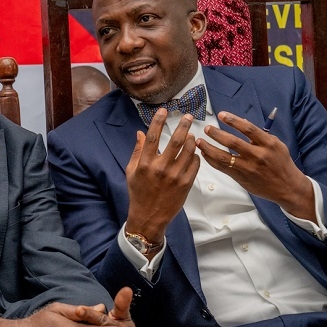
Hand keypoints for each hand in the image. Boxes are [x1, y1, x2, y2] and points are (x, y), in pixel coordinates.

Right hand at [125, 110, 199, 241]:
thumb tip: (140, 133)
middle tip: (189, 116)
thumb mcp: (131, 171)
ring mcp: (175, 176)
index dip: (158, 121)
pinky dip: (195, 155)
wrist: (149, 216)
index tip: (164, 110)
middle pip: (175, 141)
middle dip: (183, 125)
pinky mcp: (186, 184)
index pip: (152, 137)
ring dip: (192, 139)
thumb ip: (137, 151)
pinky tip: (194, 152)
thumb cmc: (138, 193)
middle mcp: (160, 168)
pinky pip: (194, 164)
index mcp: (144, 163)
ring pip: (188, 151)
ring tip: (192, 134)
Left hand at [198, 111, 315, 220]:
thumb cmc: (281, 163)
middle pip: (233, 142)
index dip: (233, 120)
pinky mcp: (241, 178)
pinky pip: (223, 168)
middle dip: (217, 134)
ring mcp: (249, 168)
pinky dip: (212, 160)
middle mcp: (258, 155)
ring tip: (200, 141)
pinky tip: (205, 154)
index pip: (248, 129)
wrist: (287, 187)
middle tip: (207, 128)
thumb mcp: (276, 145)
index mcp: (268, 144)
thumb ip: (258, 135)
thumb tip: (241, 121)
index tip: (222, 115)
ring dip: (209, 148)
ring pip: (224, 157)